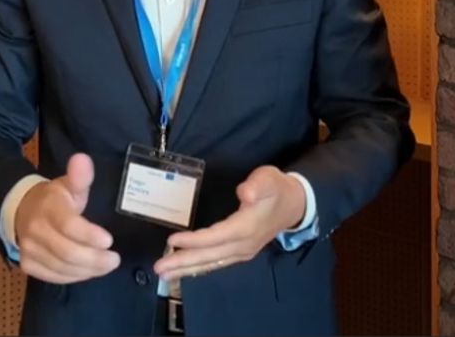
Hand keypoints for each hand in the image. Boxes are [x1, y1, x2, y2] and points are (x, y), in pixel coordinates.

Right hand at [13, 153, 121, 283]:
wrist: (22, 210)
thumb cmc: (54, 199)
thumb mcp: (68, 184)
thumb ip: (79, 176)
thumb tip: (83, 159)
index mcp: (48, 207)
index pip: (68, 225)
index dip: (89, 235)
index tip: (109, 240)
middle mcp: (35, 230)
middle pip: (67, 252)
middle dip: (94, 259)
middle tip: (114, 259)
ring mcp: (29, 249)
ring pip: (62, 268)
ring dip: (88, 270)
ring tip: (105, 265)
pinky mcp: (28, 265)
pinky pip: (54, 277)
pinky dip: (74, 276)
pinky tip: (88, 270)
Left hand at [153, 166, 306, 281]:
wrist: (295, 204)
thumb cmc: (276, 188)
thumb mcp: (269, 179)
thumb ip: (257, 185)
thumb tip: (245, 193)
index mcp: (246, 227)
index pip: (216, 237)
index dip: (194, 240)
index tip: (172, 240)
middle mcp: (243, 245)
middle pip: (209, 256)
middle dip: (183, 262)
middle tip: (159, 268)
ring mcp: (242, 251)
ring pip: (212, 263)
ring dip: (187, 269)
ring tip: (165, 275)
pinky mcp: (241, 252)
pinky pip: (217, 262)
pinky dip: (199, 267)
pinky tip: (186, 270)